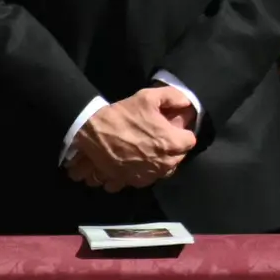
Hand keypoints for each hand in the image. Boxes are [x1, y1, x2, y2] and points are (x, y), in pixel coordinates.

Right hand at [66, 88, 197, 191]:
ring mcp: (144, 175)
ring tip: (149, 152)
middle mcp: (161, 163)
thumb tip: (186, 102)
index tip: (173, 130)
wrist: (90, 131)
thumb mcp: (148, 97)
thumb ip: (172, 97)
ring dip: (159, 163)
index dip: (182, 134)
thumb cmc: (122, 114)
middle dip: (173, 150)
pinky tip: (135, 163)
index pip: (190, 142)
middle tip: (160, 139)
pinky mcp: (128, 181)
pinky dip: (140, 174)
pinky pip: (142, 181)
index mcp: (170, 143)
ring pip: (162, 172)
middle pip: (178, 159)